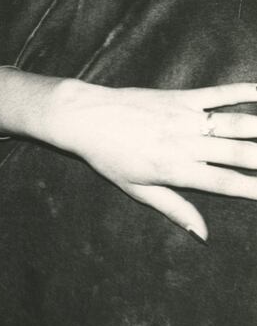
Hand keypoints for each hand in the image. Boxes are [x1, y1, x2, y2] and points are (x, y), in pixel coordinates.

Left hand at [50, 81, 256, 240]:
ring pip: (238, 123)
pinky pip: (219, 93)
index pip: (227, 184)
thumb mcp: (137, 189)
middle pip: (241, 154)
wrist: (84, 118)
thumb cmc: (108, 157)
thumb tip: (203, 235)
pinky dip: (246, 91)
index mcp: (175, 171)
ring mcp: (185, 118)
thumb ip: (174, 209)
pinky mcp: (180, 97)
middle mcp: (186, 144)